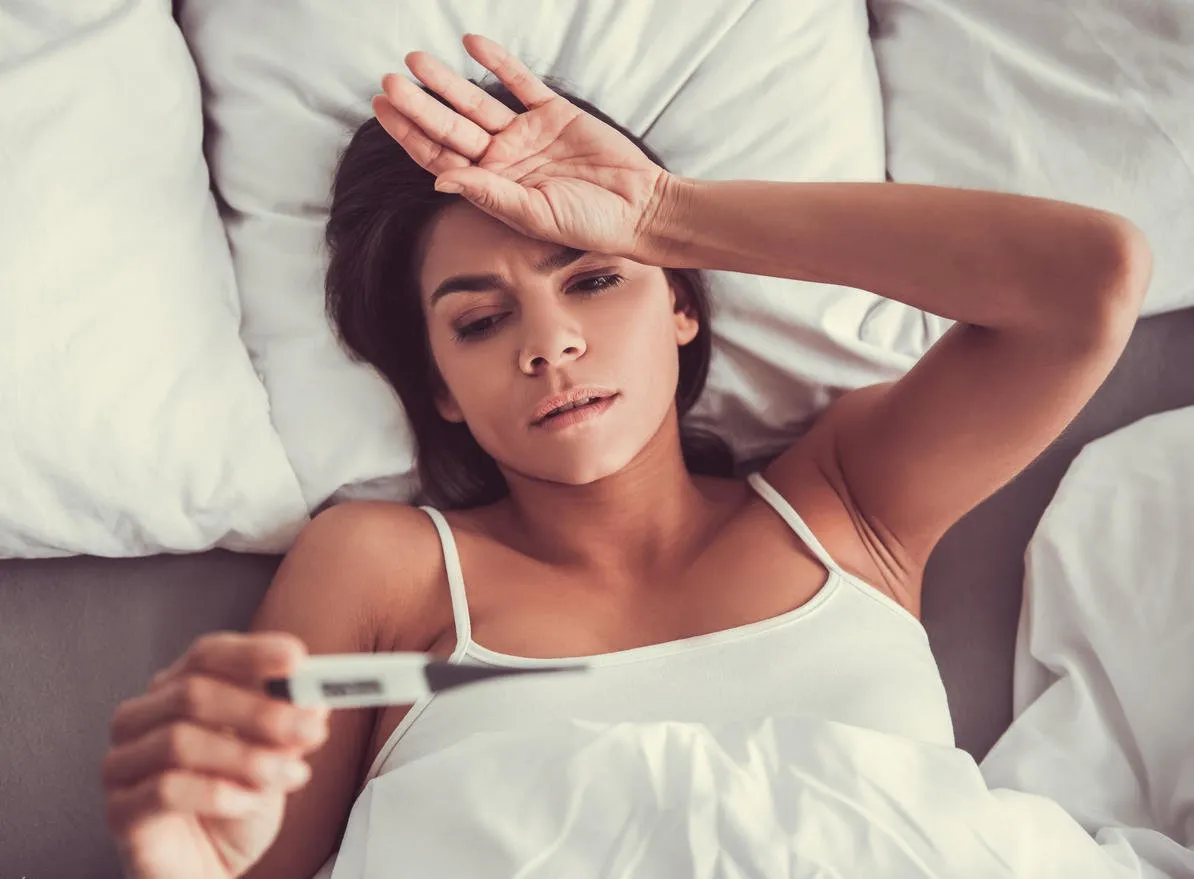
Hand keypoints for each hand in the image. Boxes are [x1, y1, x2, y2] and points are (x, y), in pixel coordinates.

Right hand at [102, 632, 329, 878]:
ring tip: (289, 775)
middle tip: (312, 730)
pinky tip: (248, 803)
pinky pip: (165, 790)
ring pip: (179, 741)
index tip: (297, 659)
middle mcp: (141, 719)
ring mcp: (123, 763)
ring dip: (246, 757)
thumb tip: (314, 699)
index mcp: (176, 690)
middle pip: (193, 694)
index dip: (251, 653)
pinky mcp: (119, 810)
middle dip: (262, 711)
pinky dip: (218, 794)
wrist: (208, 869)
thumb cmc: (236, 805)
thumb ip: (288, 726)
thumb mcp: (274, 758)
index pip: (207, 655)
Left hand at [372, 33, 673, 258]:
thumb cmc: (589, 224)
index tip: (383, 108)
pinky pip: (519, 82)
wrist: (639, 208)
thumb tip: (439, 178)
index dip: (410, 133)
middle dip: (419, 104)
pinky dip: (498, 63)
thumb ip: (488, 194)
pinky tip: (472, 44)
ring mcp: (527, 134)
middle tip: (389, 80)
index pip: (440, 156)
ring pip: (477, 101)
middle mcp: (504, 159)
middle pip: (451, 126)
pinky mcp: (554, 114)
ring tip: (418, 60)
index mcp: (492, 186)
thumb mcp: (535, 215)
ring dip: (448, 81)